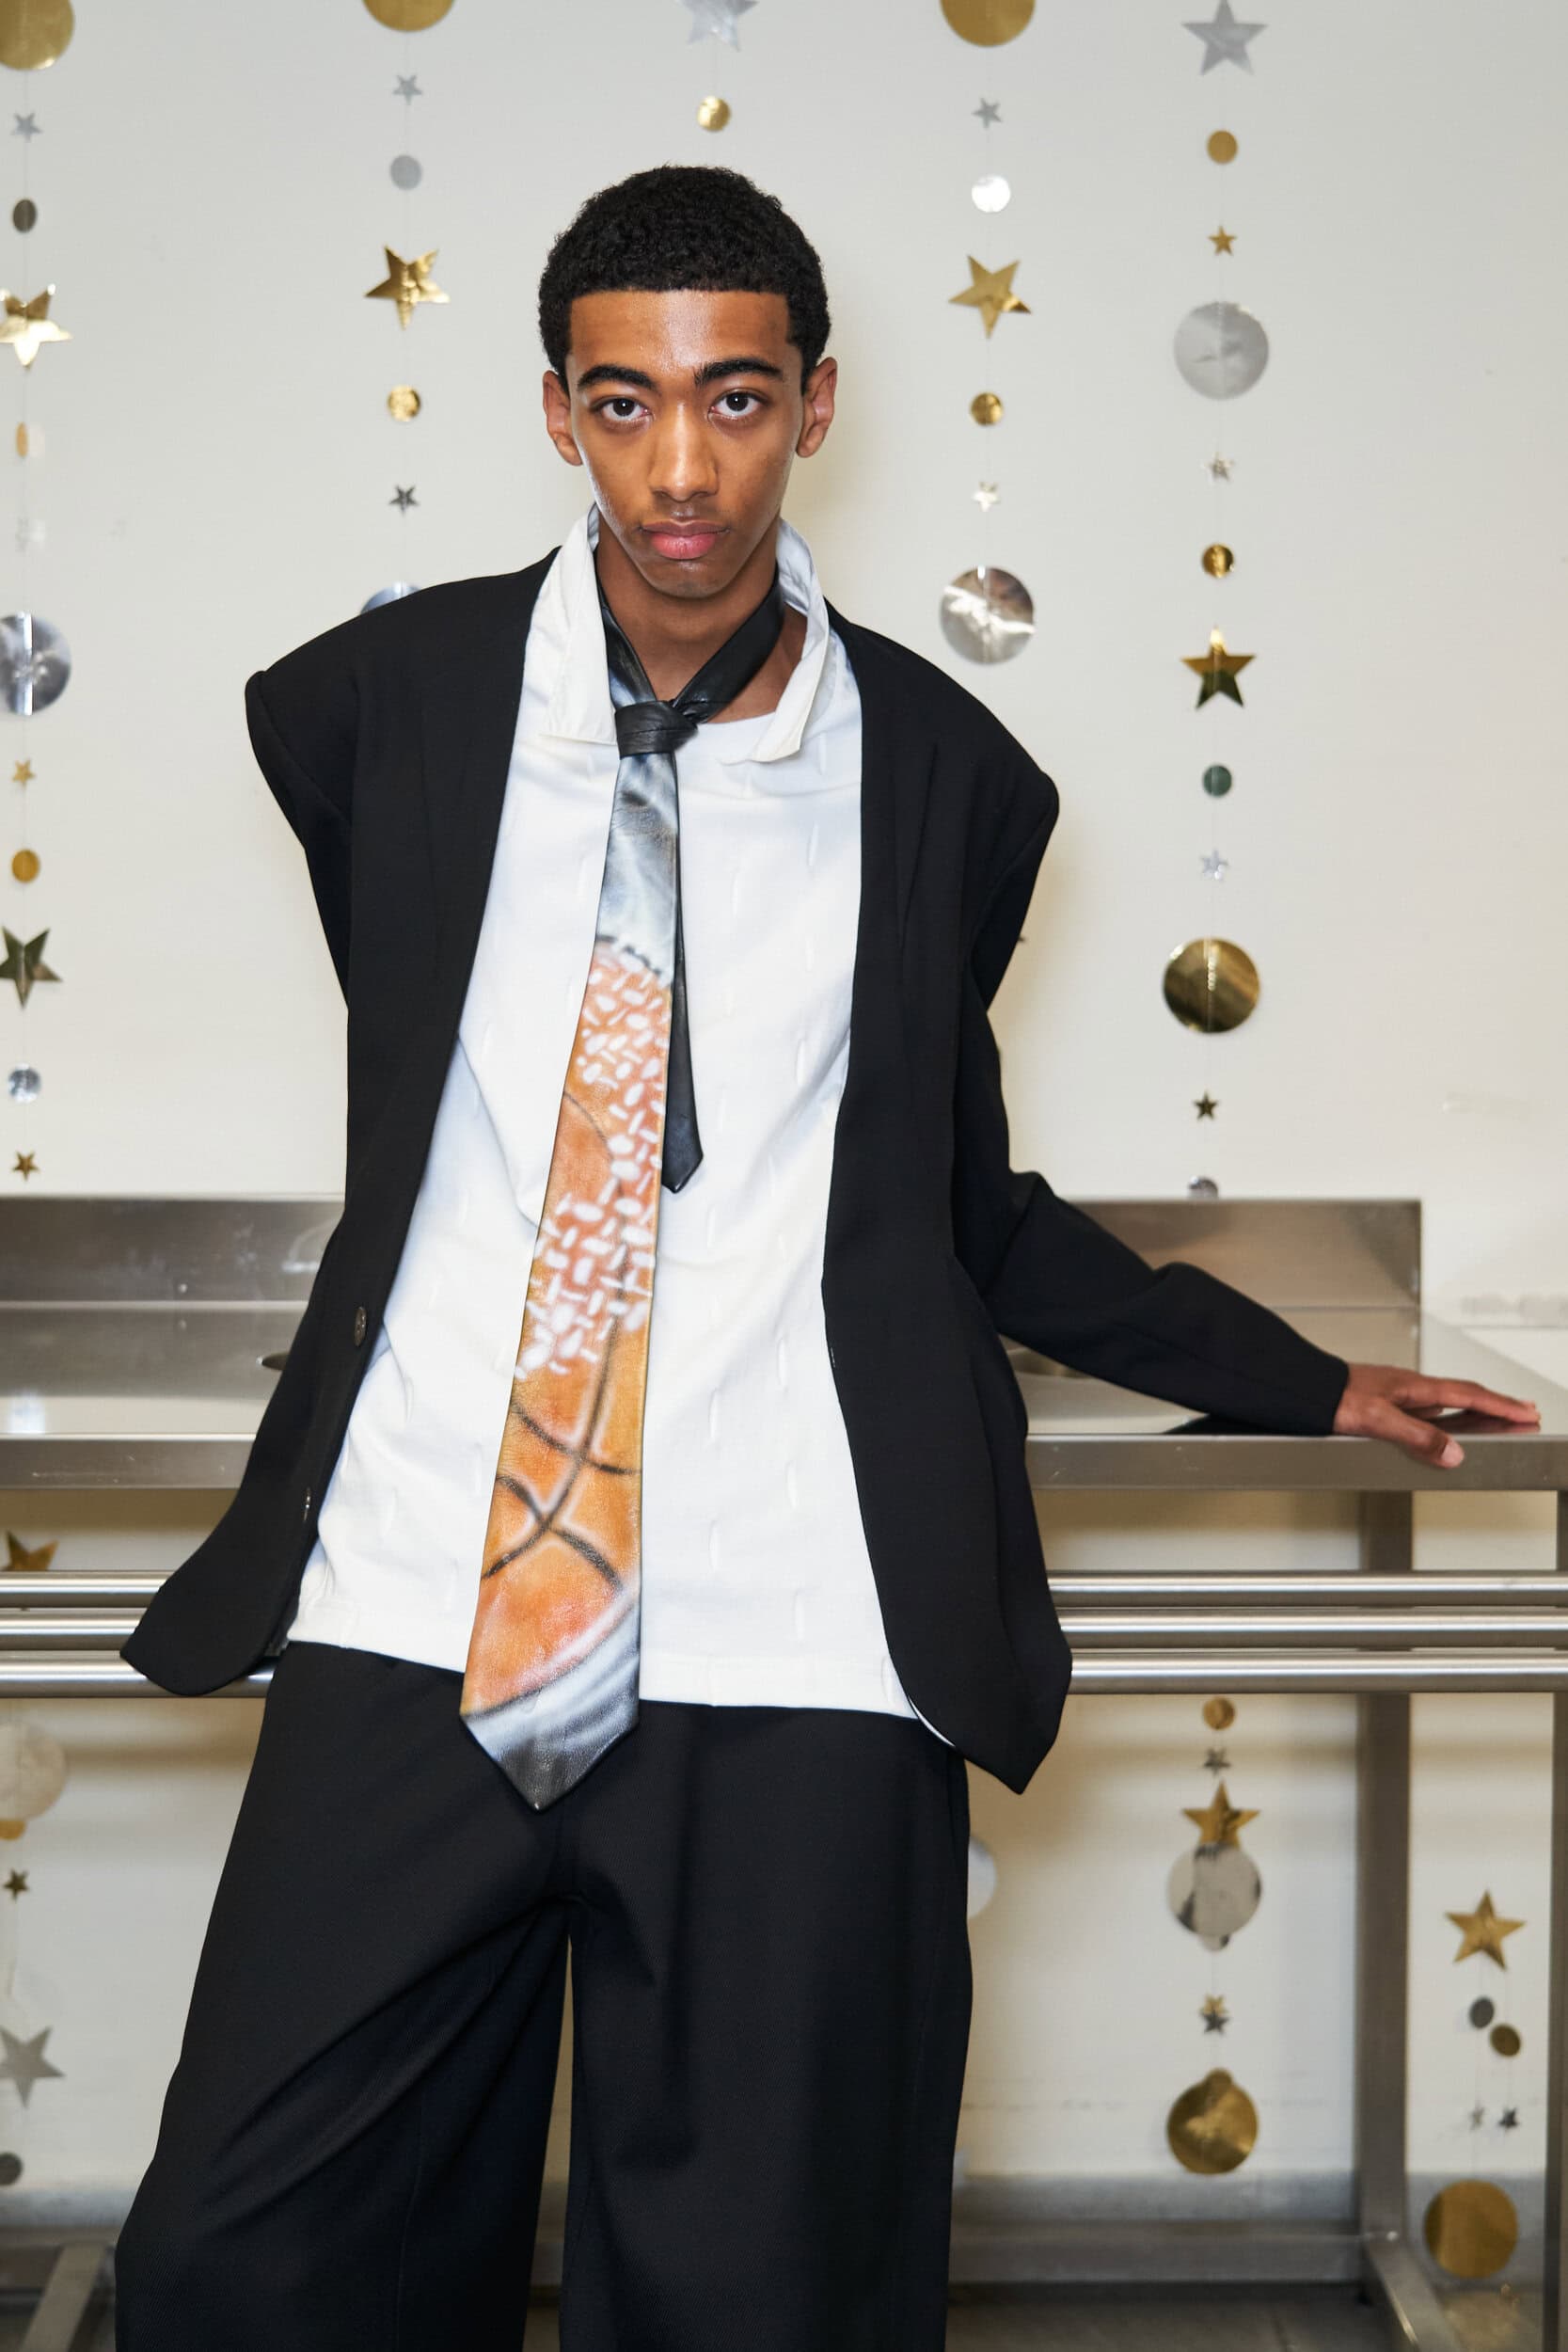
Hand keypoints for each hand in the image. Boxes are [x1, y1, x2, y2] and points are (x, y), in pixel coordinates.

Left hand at [1332, 1361, 1540, 1468]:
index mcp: (1413, 1386)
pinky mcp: (1385, 1403)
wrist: (1301, 1389)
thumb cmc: (1331, 1397)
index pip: (1468, 1395)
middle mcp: (1409, 1387)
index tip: (1526, 1413)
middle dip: (1496, 1404)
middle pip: (1464, 1394)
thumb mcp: (1378, 1420)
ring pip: (1447, 1401)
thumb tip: (1453, 1453)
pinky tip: (1446, 1424)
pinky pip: (1429, 1408)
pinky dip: (1449, 1415)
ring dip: (1475, 1409)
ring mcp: (1398, 1394)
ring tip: (1495, 1417)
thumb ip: (1416, 1436)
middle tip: (1523, 1411)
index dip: (1500, 1405)